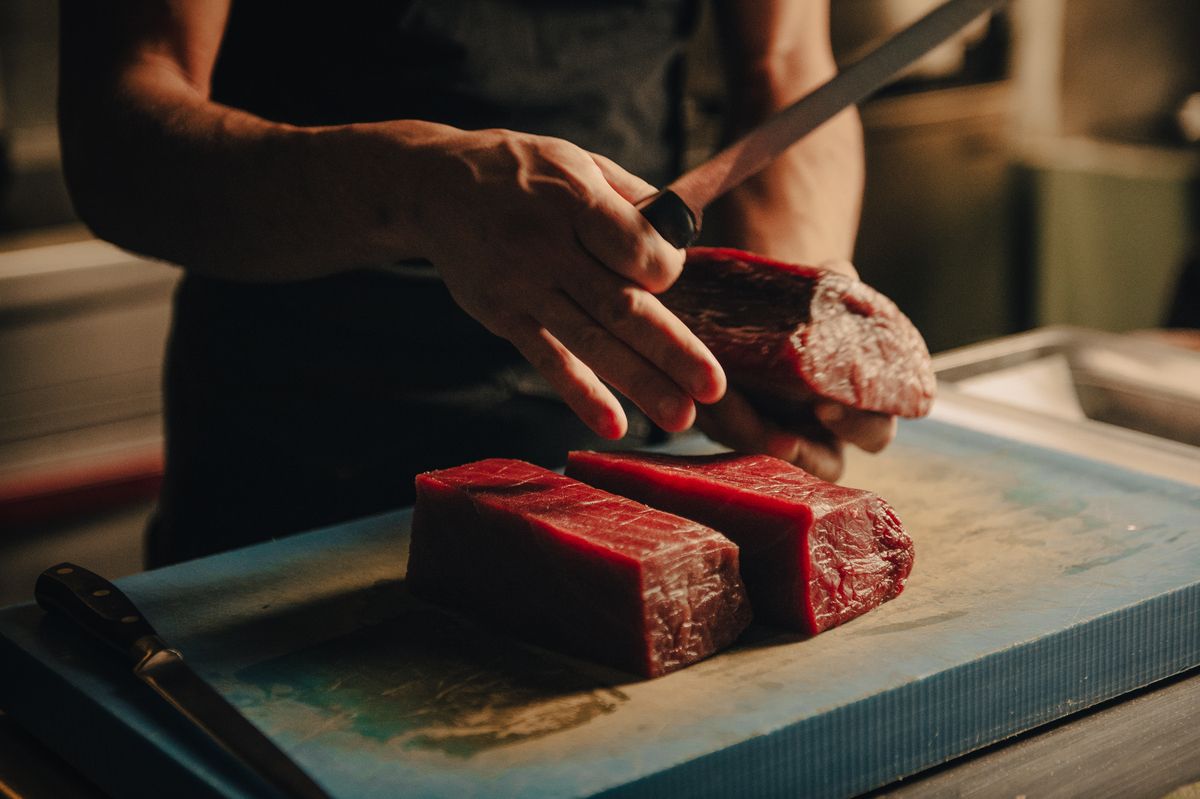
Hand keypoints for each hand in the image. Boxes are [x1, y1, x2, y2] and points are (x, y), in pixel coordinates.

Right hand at [419, 128, 725, 438]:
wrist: (432, 186)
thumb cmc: (521, 171)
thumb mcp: (577, 160)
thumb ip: (630, 197)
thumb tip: (683, 236)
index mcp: (574, 199)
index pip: (636, 248)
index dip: (666, 269)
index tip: (669, 274)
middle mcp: (547, 247)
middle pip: (620, 306)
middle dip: (672, 350)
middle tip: (713, 387)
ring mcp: (521, 286)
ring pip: (590, 341)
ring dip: (640, 382)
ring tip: (681, 417)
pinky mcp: (502, 315)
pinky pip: (547, 359)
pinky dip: (580, 394)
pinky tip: (614, 424)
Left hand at [691, 260, 894, 481]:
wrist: (768, 306)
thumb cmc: (811, 299)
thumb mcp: (827, 287)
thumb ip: (838, 284)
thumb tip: (838, 275)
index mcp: (865, 404)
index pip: (875, 434)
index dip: (856, 426)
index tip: (825, 407)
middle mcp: (826, 434)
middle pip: (820, 464)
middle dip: (796, 453)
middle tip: (777, 439)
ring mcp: (781, 437)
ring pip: (764, 453)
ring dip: (743, 431)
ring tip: (721, 398)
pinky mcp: (738, 429)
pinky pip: (725, 434)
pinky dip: (711, 414)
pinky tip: (692, 387)